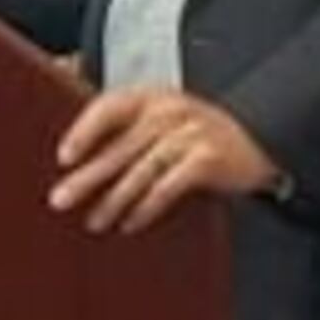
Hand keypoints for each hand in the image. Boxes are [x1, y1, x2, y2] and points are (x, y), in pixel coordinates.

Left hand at [51, 84, 280, 235]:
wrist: (260, 139)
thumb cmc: (195, 132)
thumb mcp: (160, 116)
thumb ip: (122, 126)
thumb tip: (70, 157)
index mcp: (150, 97)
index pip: (108, 107)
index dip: (83, 132)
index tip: (63, 158)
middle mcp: (170, 111)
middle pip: (119, 147)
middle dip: (87, 178)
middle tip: (60, 200)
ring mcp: (191, 133)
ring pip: (142, 170)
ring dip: (114, 200)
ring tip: (94, 221)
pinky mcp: (208, 158)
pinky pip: (169, 186)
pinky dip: (146, 207)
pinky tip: (130, 223)